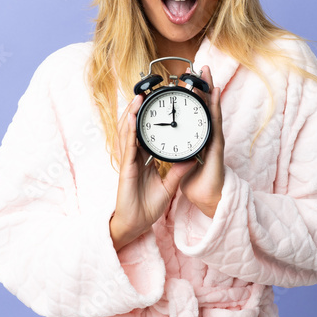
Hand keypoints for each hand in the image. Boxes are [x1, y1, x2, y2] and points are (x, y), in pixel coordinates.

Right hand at [109, 94, 193, 249]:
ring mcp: (128, 162)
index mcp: (143, 160)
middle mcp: (134, 158)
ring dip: (131, 115)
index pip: (146, 135)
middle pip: (134, 129)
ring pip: (128, 133)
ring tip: (137, 98)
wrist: (136, 224)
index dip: (149, 120)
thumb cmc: (147, 208)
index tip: (157, 105)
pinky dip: (129, 132)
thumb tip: (191, 158)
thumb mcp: (168, 186)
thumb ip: (178, 171)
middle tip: (145, 93)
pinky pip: (128, 147)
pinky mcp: (125, 169)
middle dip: (137, 111)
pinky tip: (131, 119)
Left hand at [175, 65, 223, 217]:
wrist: (207, 197)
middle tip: (201, 67)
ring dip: (210, 90)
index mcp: (197, 137)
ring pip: (212, 109)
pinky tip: (214, 93)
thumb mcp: (180, 162)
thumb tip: (169, 146)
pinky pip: (214, 121)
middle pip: (205, 106)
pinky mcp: (216, 144)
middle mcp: (207, 135)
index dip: (194, 96)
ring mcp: (213, 138)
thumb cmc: (195, 181)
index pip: (195, 112)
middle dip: (204, 86)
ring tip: (207, 72)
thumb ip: (176, 152)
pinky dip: (214, 106)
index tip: (189, 80)